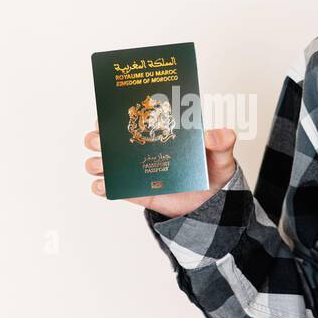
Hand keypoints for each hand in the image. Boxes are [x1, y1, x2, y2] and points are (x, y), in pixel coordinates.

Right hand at [83, 122, 238, 217]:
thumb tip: (220, 134)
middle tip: (100, 139)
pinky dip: (102, 187)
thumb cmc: (212, 171)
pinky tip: (103, 185)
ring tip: (100, 164)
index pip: (132, 118)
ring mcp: (135, 170)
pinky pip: (112, 189)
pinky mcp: (135, 192)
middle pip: (109, 139)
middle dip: (97, 137)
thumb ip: (222, 143)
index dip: (114, 114)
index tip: (107, 114)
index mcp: (157, 131)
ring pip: (105, 163)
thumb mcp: (221, 155)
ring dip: (96, 162)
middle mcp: (141, 149)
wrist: (210, 203)